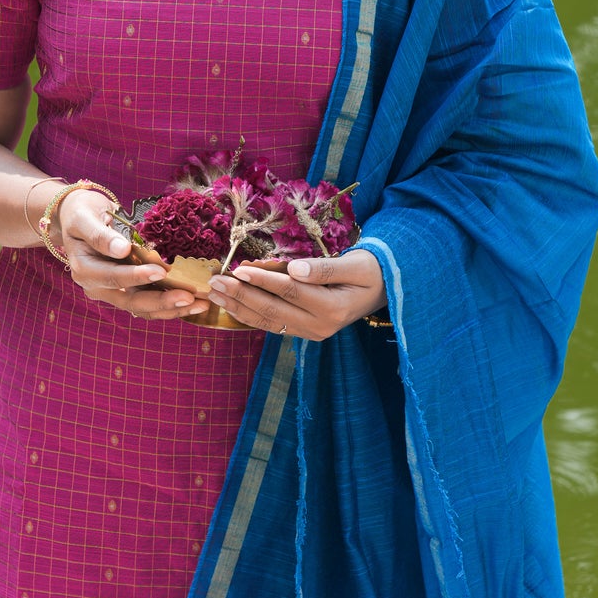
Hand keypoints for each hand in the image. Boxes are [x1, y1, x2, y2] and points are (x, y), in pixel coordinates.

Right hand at [58, 189, 206, 319]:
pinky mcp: (125, 291)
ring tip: (199, 304)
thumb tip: (122, 249)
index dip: (136, 276)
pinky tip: (193, 303)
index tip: (161, 271)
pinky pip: (147, 304)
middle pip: (130, 300)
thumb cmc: (81, 213)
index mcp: (85, 270)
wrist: (77, 217)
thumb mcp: (84, 217)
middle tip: (189, 297)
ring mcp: (111, 292)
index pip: (113, 277)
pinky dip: (169, 305)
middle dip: (161, 301)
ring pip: (141, 307)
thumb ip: (100, 235)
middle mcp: (97, 287)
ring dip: (170, 308)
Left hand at [207, 248, 386, 342]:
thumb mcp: (356, 265)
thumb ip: (325, 269)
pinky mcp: (305, 331)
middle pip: (272, 310)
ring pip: (268, 321)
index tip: (238, 269)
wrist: (382, 288)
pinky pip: (272, 325)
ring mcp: (311, 332)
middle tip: (214, 282)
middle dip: (241, 295)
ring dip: (239, 307)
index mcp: (333, 309)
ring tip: (214, 294)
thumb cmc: (371, 270)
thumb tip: (295, 269)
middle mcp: (320, 326)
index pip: (290, 292)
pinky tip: (231, 306)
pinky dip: (249, 315)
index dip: (262, 280)